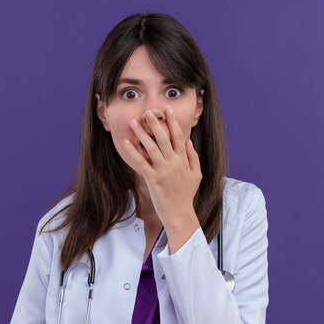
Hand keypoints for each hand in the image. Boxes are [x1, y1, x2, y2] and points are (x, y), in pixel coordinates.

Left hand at [123, 107, 201, 250]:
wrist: (180, 214)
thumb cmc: (186, 195)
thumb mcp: (196, 175)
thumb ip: (193, 157)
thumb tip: (188, 142)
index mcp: (183, 160)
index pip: (179, 136)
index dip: (173, 122)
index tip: (167, 110)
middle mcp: (174, 163)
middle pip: (165, 138)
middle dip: (156, 123)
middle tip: (148, 112)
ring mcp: (163, 171)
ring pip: (152, 148)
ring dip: (142, 133)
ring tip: (135, 122)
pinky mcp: (153, 180)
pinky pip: (141, 163)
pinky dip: (133, 152)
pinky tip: (127, 142)